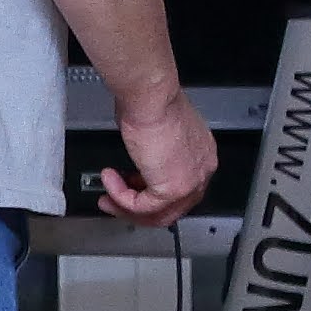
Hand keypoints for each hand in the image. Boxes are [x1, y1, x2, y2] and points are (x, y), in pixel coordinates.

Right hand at [94, 83, 216, 228]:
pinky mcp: (171, 190)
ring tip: (108, 196)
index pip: (182, 190)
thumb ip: (154, 154)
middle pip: (173, 207)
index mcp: (201, 154)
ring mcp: (189, 182)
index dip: (152, 193)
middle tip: (115, 202)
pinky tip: (110, 181)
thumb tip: (139, 162)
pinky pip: (141, 207)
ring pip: (159, 214)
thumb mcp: (155, 132)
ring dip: (128, 208)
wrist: (150, 97)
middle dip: (139, 208)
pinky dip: (121, 198)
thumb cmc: (151, 102)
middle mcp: (201, 170)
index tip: (131, 188)